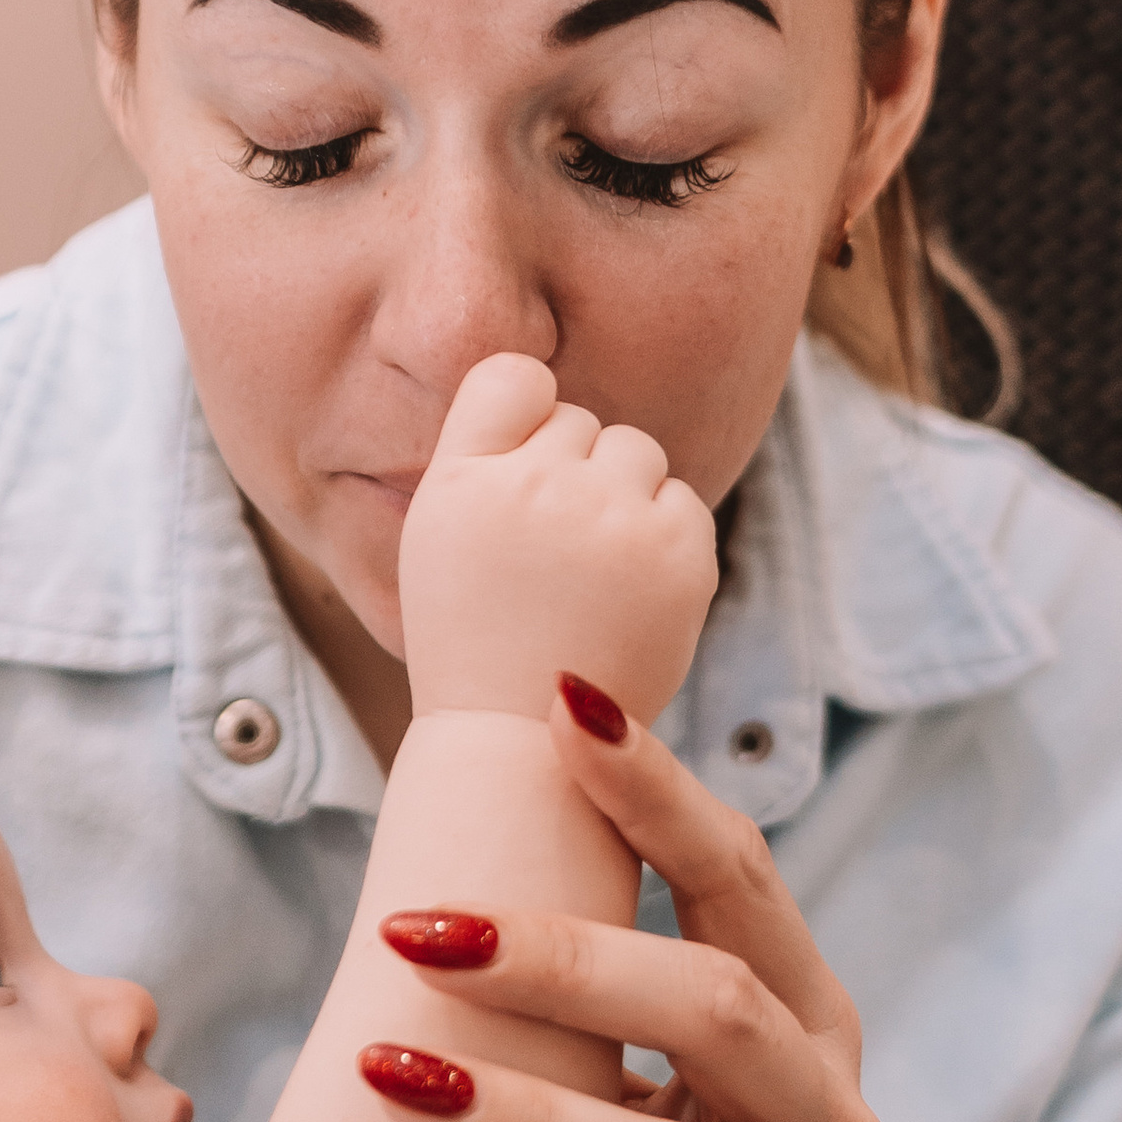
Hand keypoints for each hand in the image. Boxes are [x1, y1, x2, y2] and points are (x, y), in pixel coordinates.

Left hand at [369, 693, 912, 1121]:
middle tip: (415, 931)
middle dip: (566, 963)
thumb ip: (615, 992)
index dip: (660, 794)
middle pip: (718, 1015)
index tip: (562, 701)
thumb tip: (465, 811)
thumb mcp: (675, 1100)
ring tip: (396, 1086)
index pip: (744, 889)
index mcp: (809, 1040)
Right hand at [397, 353, 714, 732]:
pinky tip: (628, 591)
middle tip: (549, 557)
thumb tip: (547, 385)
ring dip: (621, 497)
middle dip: (573, 473)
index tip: (519, 473)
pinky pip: (680, 499)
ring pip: (636, 451)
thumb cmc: (472, 635)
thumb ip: (486, 449)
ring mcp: (610, 518)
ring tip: (589, 573)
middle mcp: (534, 487)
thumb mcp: (441, 532)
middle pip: (580, 421)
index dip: (524, 418)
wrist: (521, 745)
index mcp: (460, 480)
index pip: (513, 376)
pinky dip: (662, 537)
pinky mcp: (676, 554)